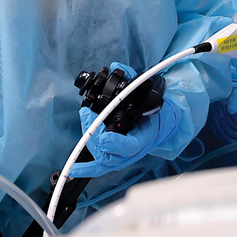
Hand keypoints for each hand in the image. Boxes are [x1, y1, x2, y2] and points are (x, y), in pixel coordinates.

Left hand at [73, 62, 182, 178]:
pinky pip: (100, 167)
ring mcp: (123, 157)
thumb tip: (117, 67)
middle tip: (88, 116)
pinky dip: (86, 168)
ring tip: (84, 122)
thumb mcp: (149, 95)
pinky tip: (74, 169)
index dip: (115, 143)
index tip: (104, 136)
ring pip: (103, 160)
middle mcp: (132, 151)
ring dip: (89, 143)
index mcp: (145, 138)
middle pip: (110, 154)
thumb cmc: (155, 113)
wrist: (162, 126)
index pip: (129, 146)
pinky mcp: (115, 158)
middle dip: (95, 136)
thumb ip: (134, 80)